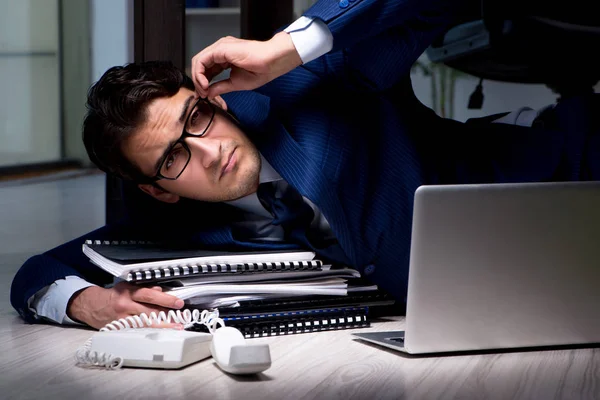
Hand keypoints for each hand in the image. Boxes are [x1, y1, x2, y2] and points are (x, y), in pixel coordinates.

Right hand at [67, 282, 184, 329]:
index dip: (165, 299)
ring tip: (175, 328)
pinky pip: (137, 331)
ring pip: (145, 324)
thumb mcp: (128, 286)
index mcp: (129, 292)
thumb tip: (161, 291)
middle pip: (149, 312)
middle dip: (167, 317)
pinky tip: (159, 334)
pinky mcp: (120, 329)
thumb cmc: (113, 295)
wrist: (91, 305)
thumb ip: (145, 289)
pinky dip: (149, 332)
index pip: (150, 295)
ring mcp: (122, 319)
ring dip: (161, 326)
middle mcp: (125, 306)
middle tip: (181, 320)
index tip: (178, 303)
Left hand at [191, 31, 301, 98]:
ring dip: (198, 78)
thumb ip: (220, 87)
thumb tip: (208, 93)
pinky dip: (200, 74)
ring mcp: (220, 47)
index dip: (202, 82)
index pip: (207, 68)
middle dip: (198, 81)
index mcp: (225, 56)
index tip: (204, 94)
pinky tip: (205, 84)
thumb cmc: (260, 70)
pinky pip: (202, 61)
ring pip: (198, 61)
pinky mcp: (220, 48)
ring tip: (204, 91)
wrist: (271, 62)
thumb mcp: (235, 83)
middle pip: (200, 64)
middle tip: (202, 94)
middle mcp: (220, 50)